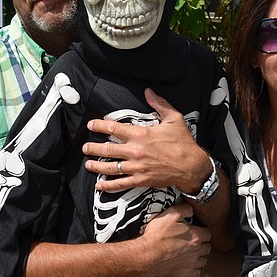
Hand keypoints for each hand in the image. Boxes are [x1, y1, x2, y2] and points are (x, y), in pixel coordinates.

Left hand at [82, 88, 211, 193]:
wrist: (192, 166)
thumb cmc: (183, 142)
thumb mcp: (174, 119)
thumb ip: (159, 104)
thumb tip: (148, 91)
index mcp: (141, 134)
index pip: (113, 128)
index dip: (99, 125)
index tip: (91, 125)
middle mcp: (135, 151)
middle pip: (107, 149)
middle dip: (93, 148)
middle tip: (84, 147)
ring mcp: (137, 167)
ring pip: (110, 167)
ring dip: (96, 166)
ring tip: (88, 164)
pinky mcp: (141, 180)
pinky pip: (120, 184)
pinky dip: (108, 185)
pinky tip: (99, 185)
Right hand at [139, 203, 211, 276]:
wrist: (147, 255)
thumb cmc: (157, 236)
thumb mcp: (170, 214)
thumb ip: (184, 209)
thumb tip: (190, 210)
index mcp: (195, 236)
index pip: (207, 233)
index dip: (202, 230)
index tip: (197, 230)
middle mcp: (196, 250)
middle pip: (207, 247)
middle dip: (202, 243)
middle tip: (194, 241)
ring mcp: (191, 263)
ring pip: (204, 260)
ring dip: (200, 256)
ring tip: (192, 252)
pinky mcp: (185, 273)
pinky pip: (197, 272)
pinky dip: (195, 268)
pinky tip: (189, 264)